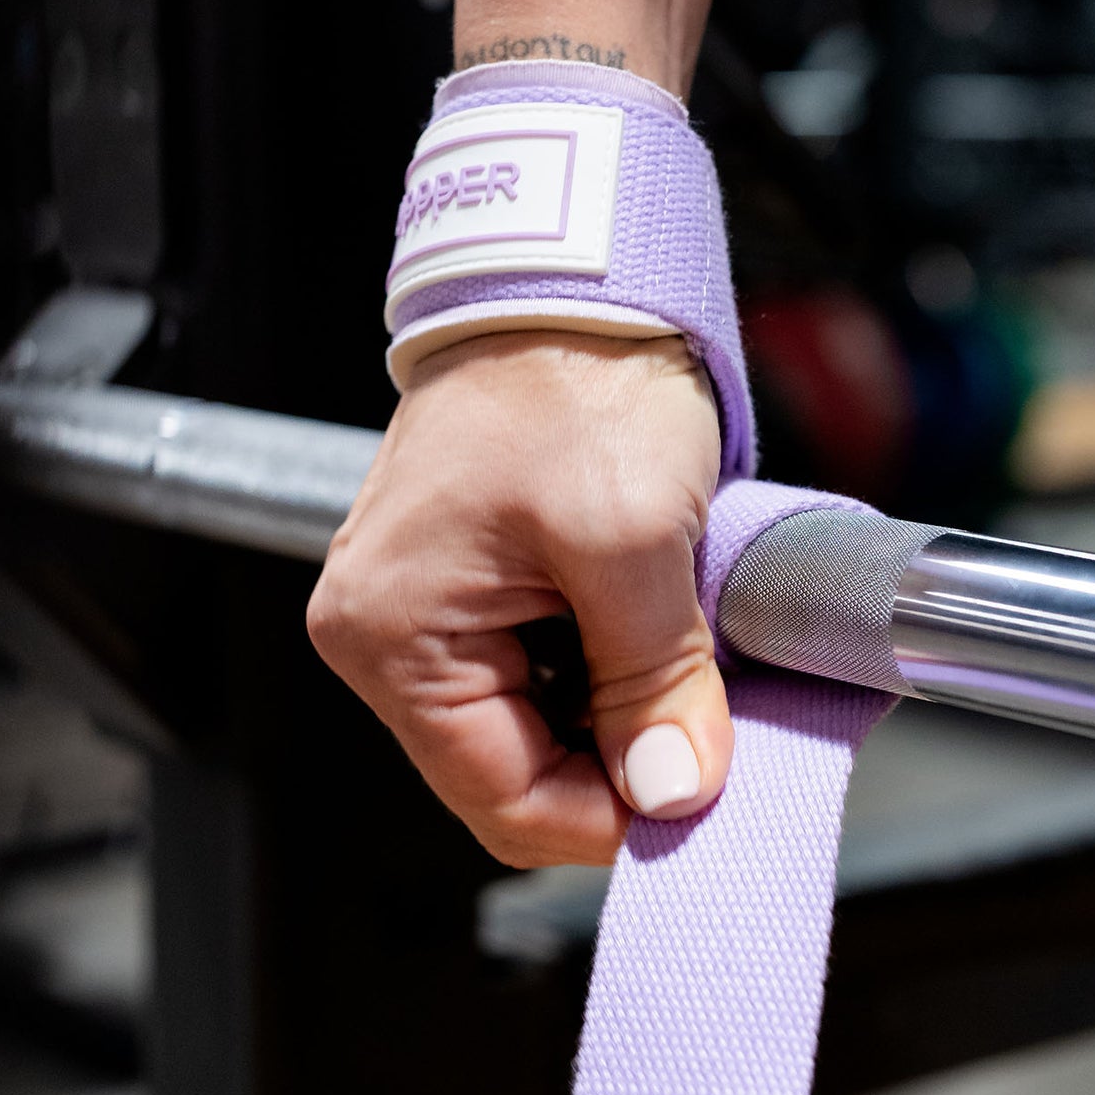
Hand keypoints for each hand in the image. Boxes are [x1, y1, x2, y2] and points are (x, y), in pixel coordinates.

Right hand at [308, 330, 733, 866]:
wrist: (566, 276)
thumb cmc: (570, 371)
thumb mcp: (633, 538)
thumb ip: (654, 681)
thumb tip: (672, 793)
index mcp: (392, 634)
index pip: (504, 801)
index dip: (613, 819)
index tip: (701, 797)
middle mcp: (383, 632)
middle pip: (517, 773)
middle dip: (619, 764)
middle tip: (710, 727)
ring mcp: (421, 608)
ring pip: (536, 729)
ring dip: (618, 715)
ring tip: (681, 660)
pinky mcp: (466, 586)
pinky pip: (537, 674)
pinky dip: (604, 670)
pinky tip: (649, 633)